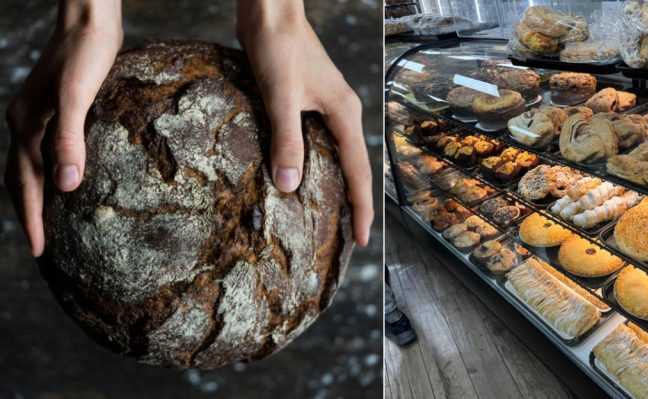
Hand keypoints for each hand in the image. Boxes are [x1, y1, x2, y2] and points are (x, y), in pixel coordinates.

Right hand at [4, 0, 121, 255]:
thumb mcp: (77, 98)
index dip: (32, 219)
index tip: (39, 252)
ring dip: (37, 197)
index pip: (25, 184)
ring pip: (31, 167)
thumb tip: (66, 186)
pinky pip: (45, 151)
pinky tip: (69, 181)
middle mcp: (24, 123)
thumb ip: (68, 140)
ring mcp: (37, 116)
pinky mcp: (56, 110)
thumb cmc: (86, 56)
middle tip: (41, 249)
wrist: (89, 21)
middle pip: (21, 179)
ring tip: (49, 225)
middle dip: (30, 215)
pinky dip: (51, 173)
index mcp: (25, 126)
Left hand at [236, 1, 372, 245]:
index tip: (363, 240)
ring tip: (329, 217)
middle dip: (354, 203)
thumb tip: (289, 186)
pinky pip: (318, 143)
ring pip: (336, 156)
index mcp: (344, 114)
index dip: (362, 208)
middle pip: (354, 168)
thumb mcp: (281, 97)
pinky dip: (314, 165)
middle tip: (348, 238)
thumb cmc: (278, 47)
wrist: (270, 12)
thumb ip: (287, 141)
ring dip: (335, 186)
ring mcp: (325, 108)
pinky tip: (301, 177)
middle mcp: (341, 114)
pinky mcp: (307, 103)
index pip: (360, 172)